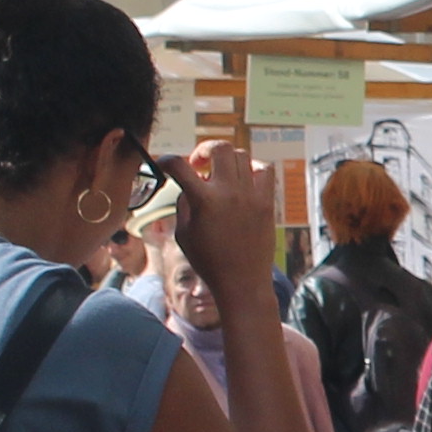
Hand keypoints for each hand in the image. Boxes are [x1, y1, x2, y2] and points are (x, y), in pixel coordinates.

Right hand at [173, 139, 282, 296]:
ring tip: (219, 175)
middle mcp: (228, 192)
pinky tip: (243, 180)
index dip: (166, 160)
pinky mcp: (267, 202)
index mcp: (203, 200)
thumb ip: (183, 203)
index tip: (165, 164)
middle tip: (198, 164)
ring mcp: (251, 195)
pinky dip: (253, 168)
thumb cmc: (208, 261)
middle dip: (203, 150)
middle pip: (218, 148)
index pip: (179, 166)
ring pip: (241, 155)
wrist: (242, 282)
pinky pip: (265, 170)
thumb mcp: (183, 234)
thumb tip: (188, 183)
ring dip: (226, 160)